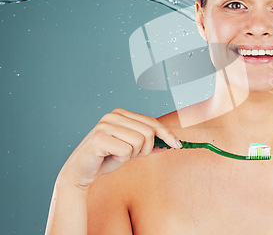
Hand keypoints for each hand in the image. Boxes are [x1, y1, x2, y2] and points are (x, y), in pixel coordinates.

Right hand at [58, 108, 180, 188]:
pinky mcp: (99, 138)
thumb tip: (172, 143)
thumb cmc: (106, 159)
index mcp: (121, 114)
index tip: (178, 145)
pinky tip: (109, 158)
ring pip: (139, 142)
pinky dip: (122, 160)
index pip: (152, 122)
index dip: (167, 134)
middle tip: (129, 156)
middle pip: (148, 133)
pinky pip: (126, 151)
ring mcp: (105, 125)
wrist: (80, 172)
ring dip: (132, 155)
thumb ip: (149, 144)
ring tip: (117, 156)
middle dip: (145, 150)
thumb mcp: (132, 151)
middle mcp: (113, 116)